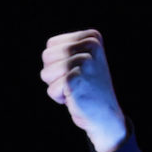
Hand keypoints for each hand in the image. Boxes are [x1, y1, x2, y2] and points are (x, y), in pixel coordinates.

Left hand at [40, 29, 126, 151]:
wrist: (105, 114)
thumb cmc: (88, 88)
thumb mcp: (81, 61)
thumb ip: (65, 51)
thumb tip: (47, 53)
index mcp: (92, 38)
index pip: (51, 45)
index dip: (56, 62)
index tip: (75, 71)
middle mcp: (90, 46)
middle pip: (47, 56)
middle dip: (53, 74)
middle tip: (74, 82)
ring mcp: (83, 62)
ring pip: (46, 73)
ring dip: (56, 86)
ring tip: (75, 89)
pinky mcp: (75, 79)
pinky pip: (51, 89)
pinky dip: (58, 97)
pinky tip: (75, 98)